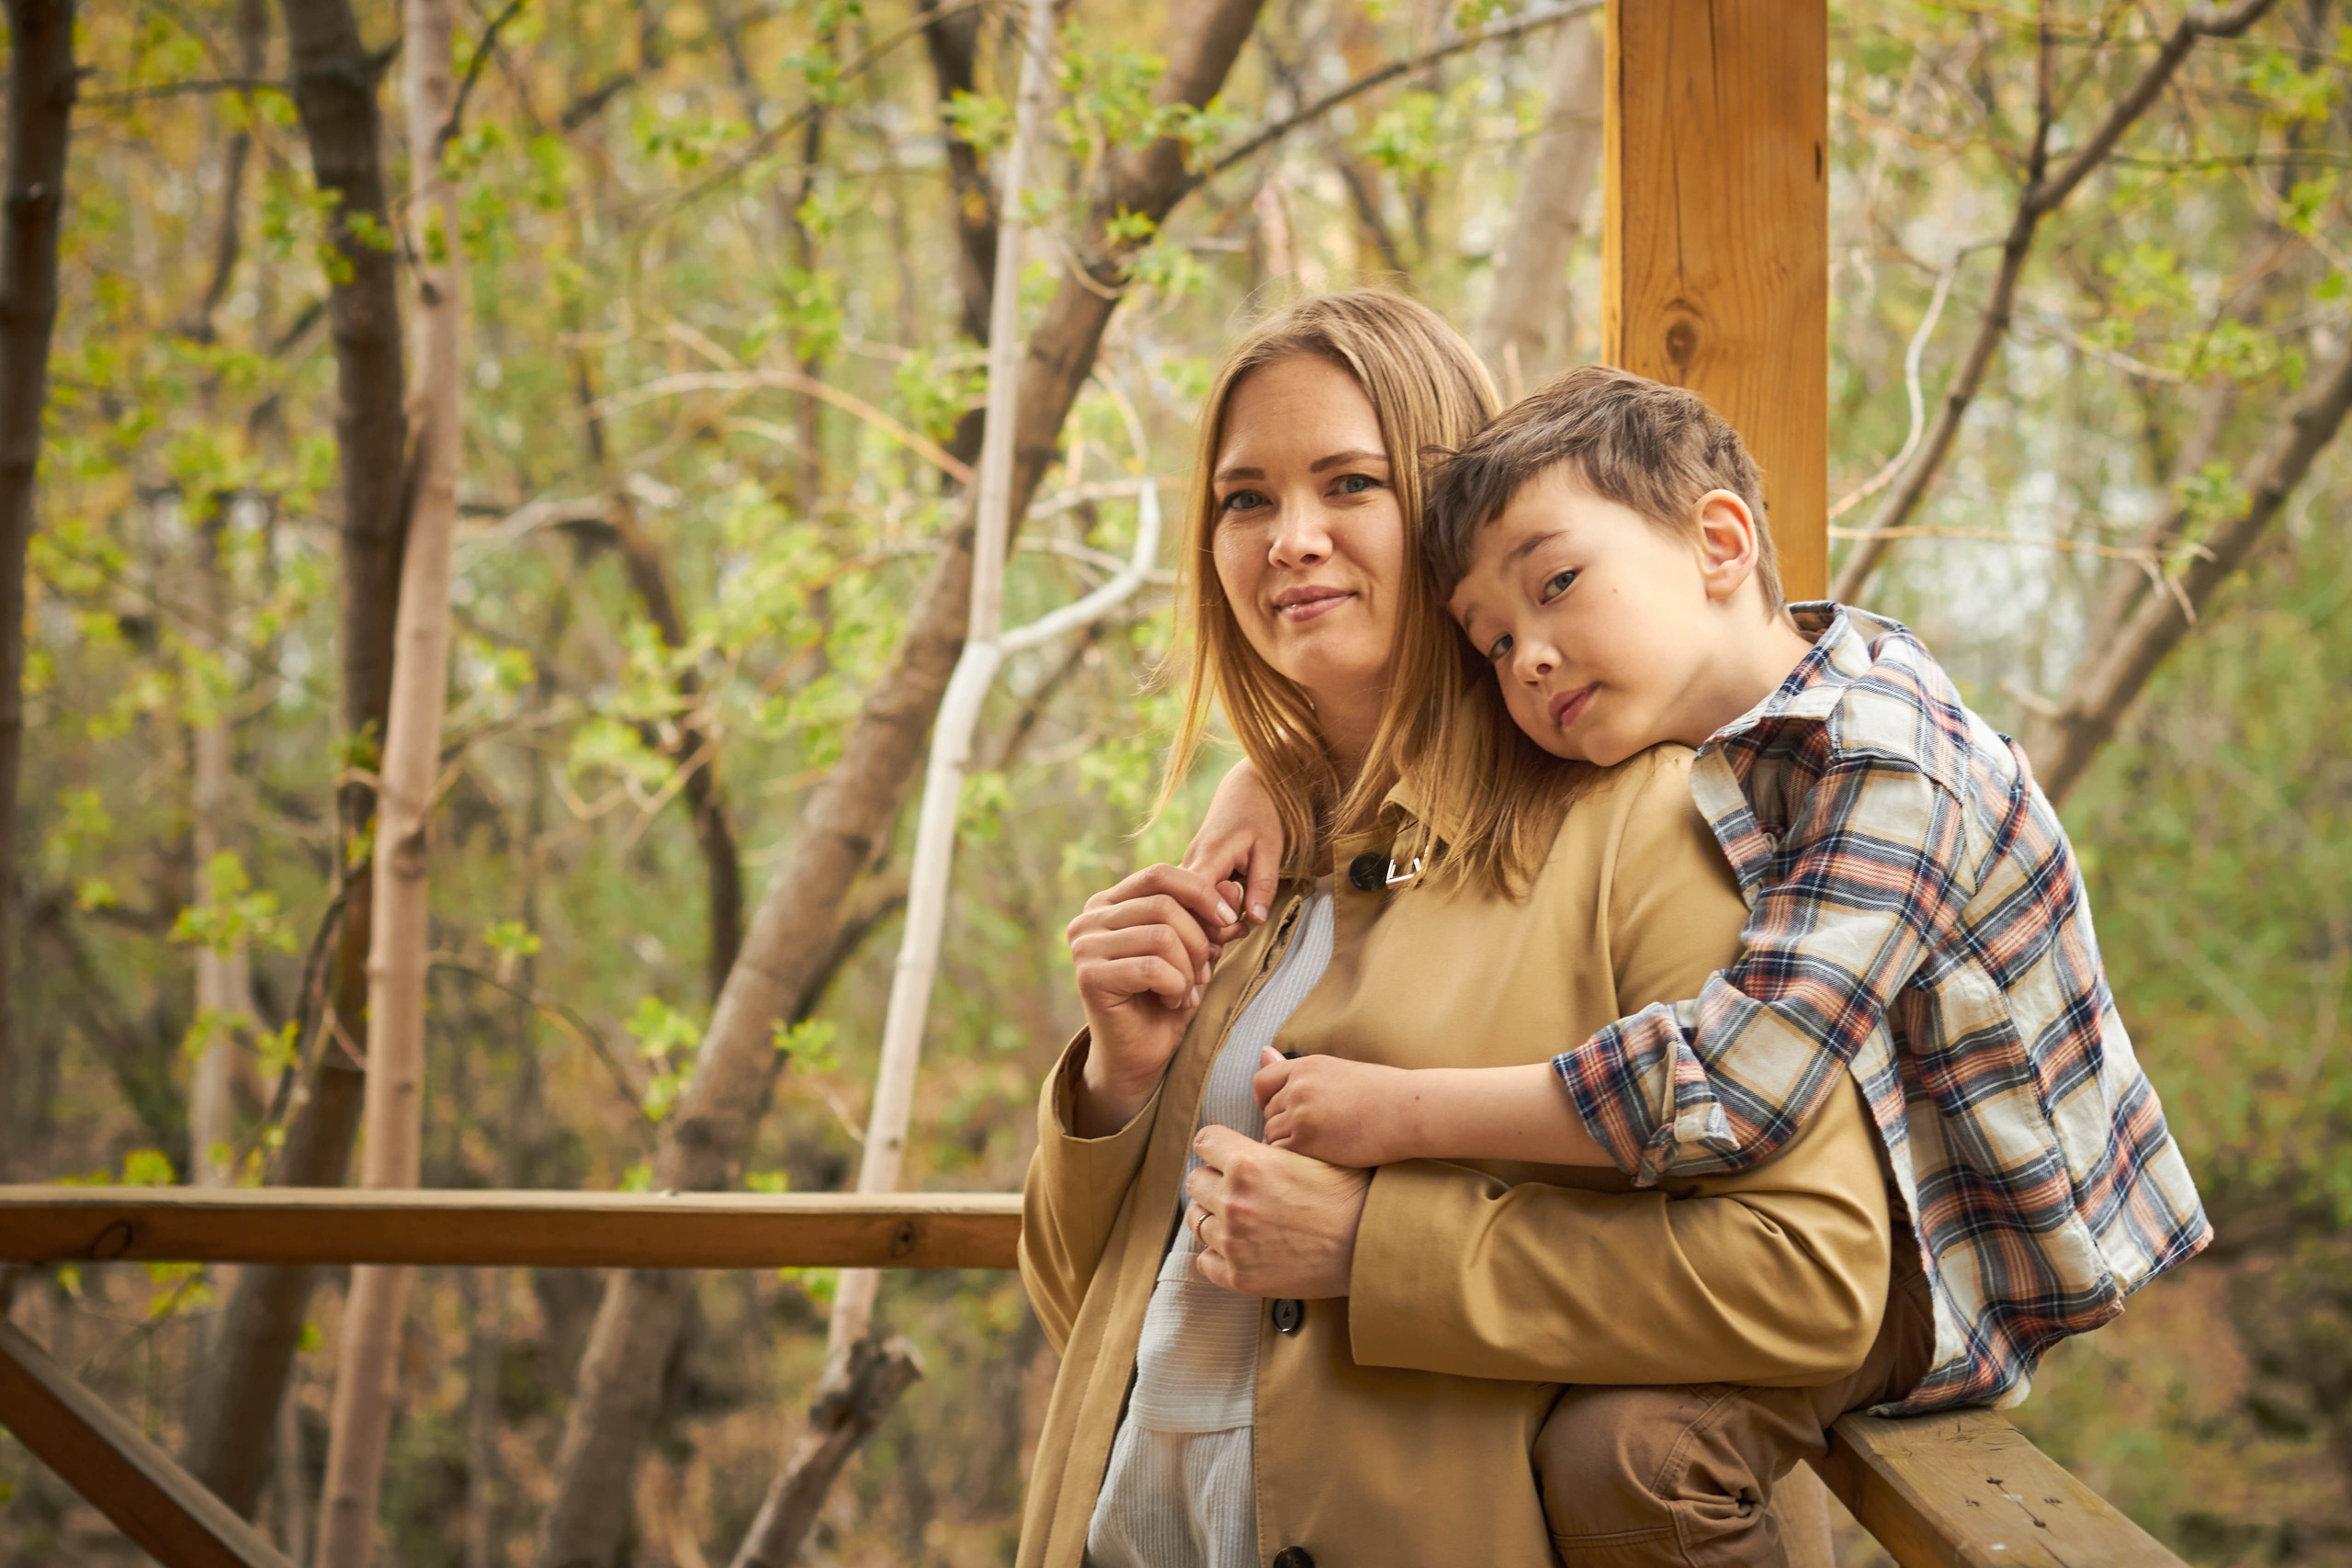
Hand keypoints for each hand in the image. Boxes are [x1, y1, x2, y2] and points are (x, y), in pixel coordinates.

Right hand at [1064, 864, 1237, 1136]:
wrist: (1138, 1058)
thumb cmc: (1165, 1000)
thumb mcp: (1194, 952)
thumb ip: (1209, 916)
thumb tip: (1234, 884)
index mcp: (1109, 903)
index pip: (1160, 874)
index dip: (1201, 892)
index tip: (1230, 920)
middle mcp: (1089, 919)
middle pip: (1164, 904)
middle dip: (1199, 940)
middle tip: (1205, 972)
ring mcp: (1084, 947)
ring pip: (1161, 935)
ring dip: (1188, 968)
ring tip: (1187, 991)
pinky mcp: (1089, 977)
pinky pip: (1152, 968)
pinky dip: (1176, 986)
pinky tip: (1173, 1002)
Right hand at [1181, 756, 1284, 942]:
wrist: (1246, 786)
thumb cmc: (1261, 814)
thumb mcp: (1271, 849)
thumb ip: (1263, 885)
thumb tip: (1256, 920)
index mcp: (1208, 856)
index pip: (1194, 901)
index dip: (1212, 922)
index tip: (1239, 926)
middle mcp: (1188, 863)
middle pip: (1186, 910)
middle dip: (1212, 928)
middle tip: (1243, 929)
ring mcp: (1185, 868)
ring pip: (1186, 908)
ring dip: (1209, 923)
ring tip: (1239, 925)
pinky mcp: (1189, 872)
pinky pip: (1190, 901)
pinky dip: (1207, 914)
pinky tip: (1228, 918)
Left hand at [1184, 1125, 1370, 1298]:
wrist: (1370, 1244)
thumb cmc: (1349, 1196)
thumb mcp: (1310, 1154)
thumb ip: (1270, 1149)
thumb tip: (1248, 1146)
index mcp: (1249, 1163)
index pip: (1204, 1142)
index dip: (1216, 1146)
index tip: (1222, 1153)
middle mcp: (1234, 1200)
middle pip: (1195, 1181)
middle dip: (1213, 1181)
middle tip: (1235, 1188)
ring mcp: (1233, 1241)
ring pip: (1197, 1220)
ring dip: (1214, 1217)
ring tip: (1239, 1219)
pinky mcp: (1239, 1276)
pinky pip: (1205, 1261)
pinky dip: (1218, 1255)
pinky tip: (1240, 1248)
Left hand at [1254, 1048, 1422, 1167]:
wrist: (1409, 1111)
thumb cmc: (1384, 1093)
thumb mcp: (1340, 1071)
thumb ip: (1303, 1073)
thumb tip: (1262, 1052)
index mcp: (1307, 1066)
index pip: (1262, 1081)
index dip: (1265, 1099)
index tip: (1278, 1111)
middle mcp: (1298, 1087)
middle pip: (1268, 1112)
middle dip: (1282, 1125)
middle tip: (1312, 1135)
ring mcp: (1300, 1113)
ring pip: (1272, 1135)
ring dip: (1288, 1144)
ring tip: (1318, 1147)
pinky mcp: (1306, 1140)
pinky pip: (1280, 1153)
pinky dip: (1292, 1159)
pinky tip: (1315, 1159)